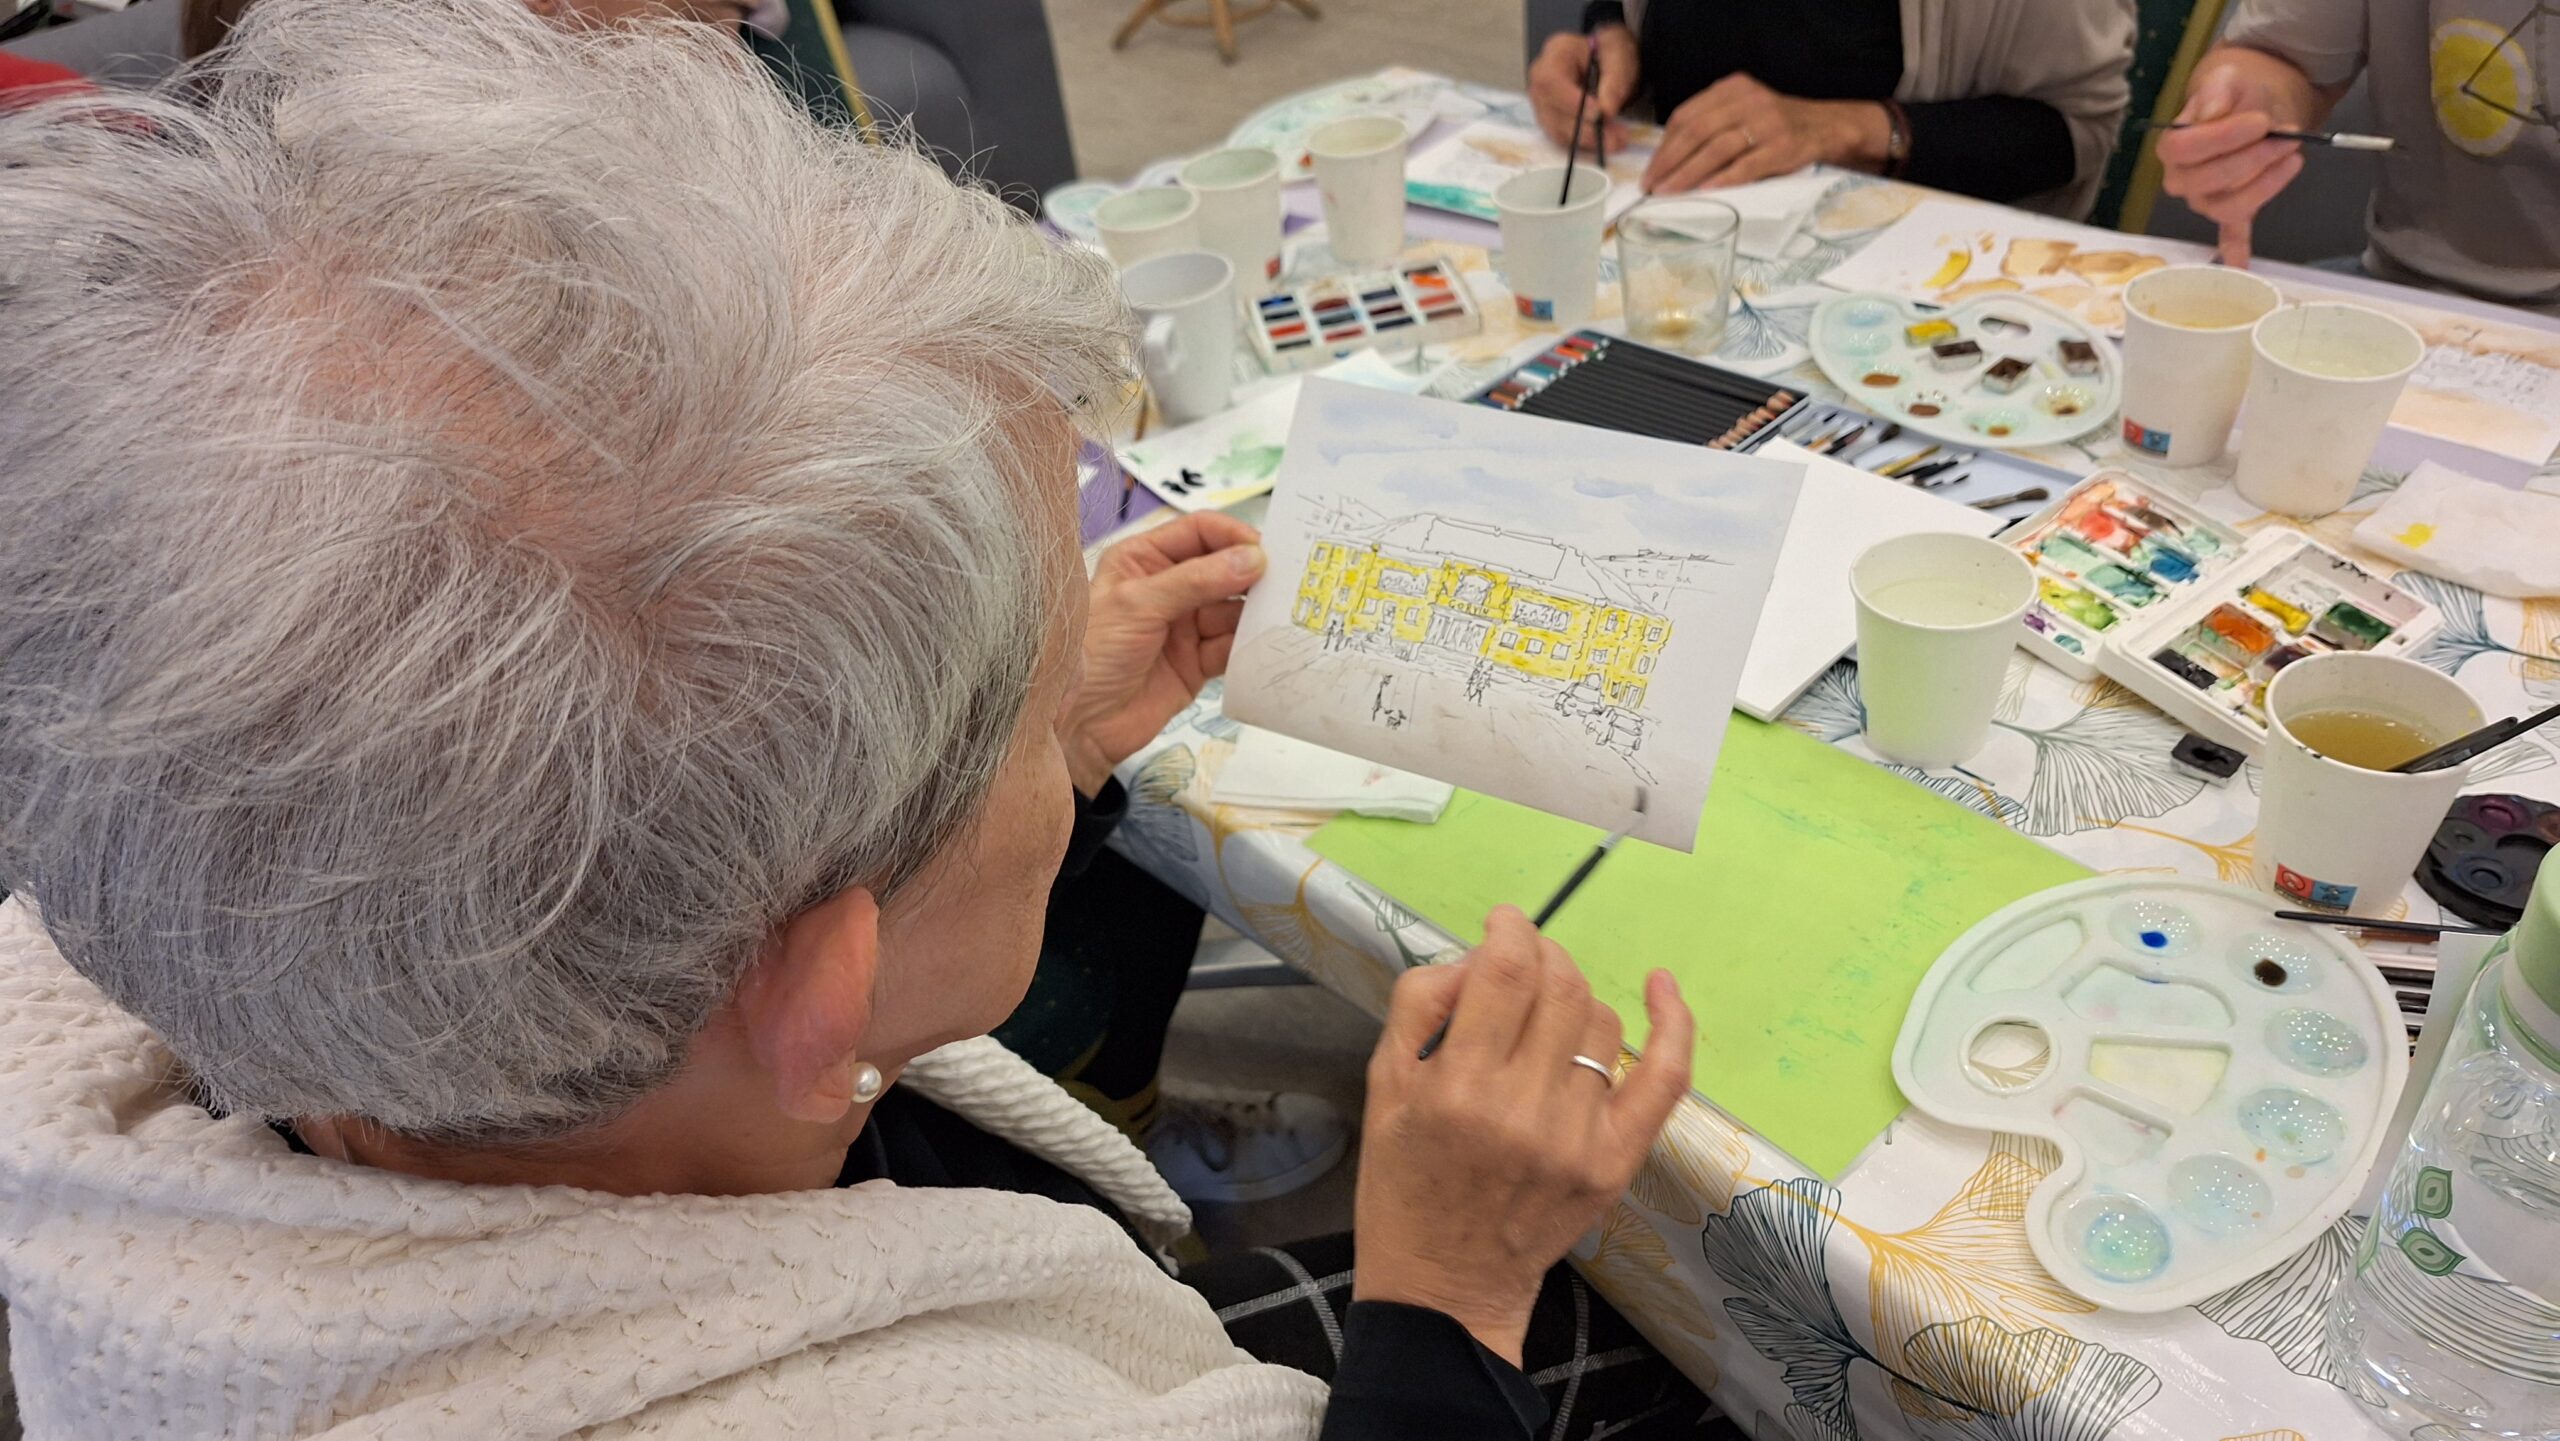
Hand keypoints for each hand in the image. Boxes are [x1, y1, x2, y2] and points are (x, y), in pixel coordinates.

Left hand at [1061, 512, 1263, 794]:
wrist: (1079, 724)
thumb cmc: (1091, 655)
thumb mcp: (1139, 605)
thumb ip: (1196, 580)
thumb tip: (1252, 558)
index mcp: (1144, 560)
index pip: (1199, 533)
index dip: (1233, 536)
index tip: (1266, 549)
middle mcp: (1168, 588)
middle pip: (1224, 570)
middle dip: (1254, 576)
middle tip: (1289, 581)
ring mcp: (1184, 626)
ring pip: (1233, 610)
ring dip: (1255, 614)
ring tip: (1282, 616)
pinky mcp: (1197, 662)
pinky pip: (1232, 647)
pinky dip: (1248, 647)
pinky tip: (1264, 646)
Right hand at [1352, 907, 1693, 1364]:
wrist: (1444, 1283)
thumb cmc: (1404, 1182)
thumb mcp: (1383, 1086)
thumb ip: (1421, 1005)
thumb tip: (1477, 957)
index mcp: (1457, 1086)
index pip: (1506, 973)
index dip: (1511, 930)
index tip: (1505, 923)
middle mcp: (1523, 1108)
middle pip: (1559, 987)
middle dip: (1542, 956)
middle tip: (1522, 964)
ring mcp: (1577, 1138)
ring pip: (1600, 1022)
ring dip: (1574, 1001)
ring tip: (1544, 1024)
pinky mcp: (1614, 1163)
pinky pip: (1662, 1078)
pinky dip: (1671, 1024)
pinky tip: (1661, 985)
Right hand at [1527, 26, 1637, 153]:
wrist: (1605, 61)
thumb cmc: (1608, 53)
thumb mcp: (1618, 58)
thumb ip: (1614, 81)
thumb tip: (1606, 111)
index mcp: (1555, 54)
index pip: (1551, 80)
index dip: (1571, 101)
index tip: (1598, 114)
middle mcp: (1541, 81)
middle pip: (1552, 110)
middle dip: (1584, 128)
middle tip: (1616, 137)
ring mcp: (1543, 105)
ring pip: (1557, 130)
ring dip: (1588, 140)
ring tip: (1617, 140)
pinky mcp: (1551, 122)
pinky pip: (1564, 139)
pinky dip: (1586, 144)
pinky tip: (1608, 142)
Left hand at [1642, 72, 1888, 193]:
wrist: (1827, 126)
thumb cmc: (1775, 125)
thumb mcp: (1744, 111)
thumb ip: (1713, 124)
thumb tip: (1670, 161)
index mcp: (1733, 88)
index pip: (1687, 115)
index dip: (1664, 145)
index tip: (1651, 169)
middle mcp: (1749, 100)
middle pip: (1696, 131)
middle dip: (1669, 161)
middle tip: (1652, 185)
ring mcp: (1767, 123)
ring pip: (1716, 149)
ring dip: (1688, 173)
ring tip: (1669, 193)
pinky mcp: (1783, 147)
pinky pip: (1746, 165)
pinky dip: (1723, 179)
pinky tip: (1705, 191)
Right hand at [2157, 50, 2319, 266]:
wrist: (2256, 99)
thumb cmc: (2237, 89)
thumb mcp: (2227, 77)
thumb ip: (2216, 92)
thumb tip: (2209, 114)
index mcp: (2173, 147)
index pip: (2185, 149)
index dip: (2223, 139)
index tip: (2261, 122)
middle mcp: (2183, 180)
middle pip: (2208, 181)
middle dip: (2253, 159)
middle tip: (2288, 135)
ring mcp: (2207, 200)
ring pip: (2227, 206)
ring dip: (2264, 186)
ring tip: (2293, 156)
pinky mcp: (2232, 211)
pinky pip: (2230, 235)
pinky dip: (2236, 250)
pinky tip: (2242, 264)